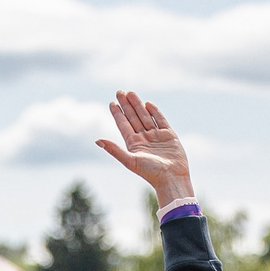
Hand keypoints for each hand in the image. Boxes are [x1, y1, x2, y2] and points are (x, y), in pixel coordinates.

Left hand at [96, 90, 194, 206]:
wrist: (172, 178)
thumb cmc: (150, 173)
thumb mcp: (130, 161)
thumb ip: (114, 150)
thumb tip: (97, 140)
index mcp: (134, 145)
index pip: (123, 125)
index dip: (117, 114)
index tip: (112, 103)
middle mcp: (144, 139)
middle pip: (133, 118)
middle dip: (126, 105)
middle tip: (119, 92)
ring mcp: (157, 136)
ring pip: (145, 117)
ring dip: (138, 105)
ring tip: (130, 93)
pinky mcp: (169, 136)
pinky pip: (161, 120)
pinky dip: (155, 112)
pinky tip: (148, 104)